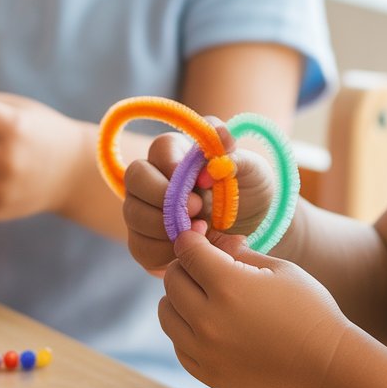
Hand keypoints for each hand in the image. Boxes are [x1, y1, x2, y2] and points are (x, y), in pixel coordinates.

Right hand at [123, 124, 274, 276]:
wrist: (248, 235)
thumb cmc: (247, 195)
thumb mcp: (253, 172)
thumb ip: (236, 154)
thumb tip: (220, 136)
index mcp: (177, 153)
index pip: (161, 147)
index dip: (175, 165)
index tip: (201, 183)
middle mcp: (152, 177)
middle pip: (135, 177)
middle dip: (163, 196)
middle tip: (197, 209)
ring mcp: (142, 209)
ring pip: (133, 213)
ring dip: (166, 226)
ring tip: (201, 231)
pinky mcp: (143, 241)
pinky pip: (140, 246)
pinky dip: (166, 251)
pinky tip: (190, 249)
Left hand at [159, 229, 348, 387]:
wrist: (326, 366)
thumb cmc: (308, 310)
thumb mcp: (279, 269)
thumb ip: (237, 252)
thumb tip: (210, 239)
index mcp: (228, 286)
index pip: (187, 251)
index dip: (192, 239)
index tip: (199, 239)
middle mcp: (209, 320)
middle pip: (171, 280)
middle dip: (185, 266)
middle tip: (207, 268)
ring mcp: (205, 352)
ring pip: (166, 313)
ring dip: (179, 299)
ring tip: (205, 297)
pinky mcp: (207, 374)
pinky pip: (178, 344)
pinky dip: (186, 330)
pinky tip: (211, 325)